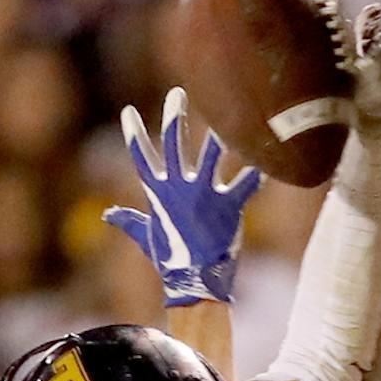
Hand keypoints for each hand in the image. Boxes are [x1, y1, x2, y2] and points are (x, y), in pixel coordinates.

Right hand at [104, 88, 259, 307]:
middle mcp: (180, 188)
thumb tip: (108, 215)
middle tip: (178, 94)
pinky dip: (260, 171)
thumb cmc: (171, 262)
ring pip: (213, 155)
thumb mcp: (146, 237)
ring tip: (229, 112)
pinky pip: (247, 183)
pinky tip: (271, 155)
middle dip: (174, 118)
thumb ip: (129, 221)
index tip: (127, 112)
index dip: (133, 135)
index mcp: (159, 193)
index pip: (141, 158)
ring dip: (220, 134)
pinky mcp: (229, 207)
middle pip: (173, 144)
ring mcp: (204, 196)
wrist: (195, 286)